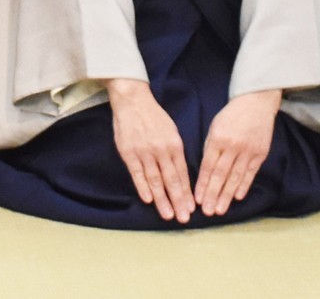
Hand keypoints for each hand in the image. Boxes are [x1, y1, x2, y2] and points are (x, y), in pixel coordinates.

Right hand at [105, 78, 192, 222]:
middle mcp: (161, 150)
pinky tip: (147, 199)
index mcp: (174, 145)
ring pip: (155, 180)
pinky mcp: (128, 151)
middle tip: (183, 218)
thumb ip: (176, 152)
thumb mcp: (172, 132)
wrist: (132, 100)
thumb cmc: (154, 116)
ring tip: (167, 215)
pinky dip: (142, 186)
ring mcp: (144, 152)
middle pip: (171, 180)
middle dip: (178, 201)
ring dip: (162, 199)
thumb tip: (181, 175)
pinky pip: (137, 173)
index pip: (182, 174)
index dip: (186, 192)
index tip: (191, 208)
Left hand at [194, 88, 280, 216]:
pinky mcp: (260, 154)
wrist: (256, 103)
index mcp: (218, 138)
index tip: (197, 198)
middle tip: (207, 211)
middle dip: (213, 194)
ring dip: (227, 195)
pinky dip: (243, 186)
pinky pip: (250, 173)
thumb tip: (206, 170)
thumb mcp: (215, 126)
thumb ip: (211, 147)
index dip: (202, 183)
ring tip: (220, 209)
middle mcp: (232, 146)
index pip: (208, 165)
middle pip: (221, 174)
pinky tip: (237, 198)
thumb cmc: (231, 115)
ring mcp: (248, 151)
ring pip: (235, 177)